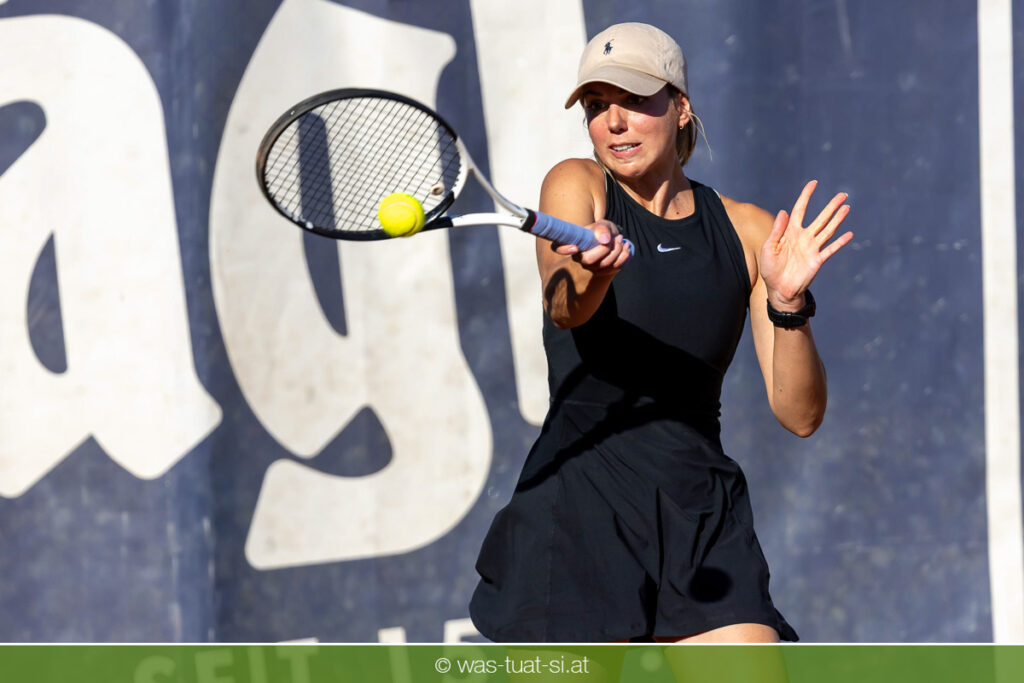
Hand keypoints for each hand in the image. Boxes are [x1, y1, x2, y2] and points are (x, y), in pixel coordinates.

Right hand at [554, 219, 630, 275]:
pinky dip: (625, 256)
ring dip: (618, 250)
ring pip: (604, 264)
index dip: (564, 249)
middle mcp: (579, 258)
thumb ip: (601, 229)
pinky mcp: (603, 272)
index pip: (558, 248)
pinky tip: (626, 247)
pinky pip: (615, 268)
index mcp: (572, 244)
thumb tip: (604, 239)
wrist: (611, 240)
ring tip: (621, 239)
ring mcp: (590, 268)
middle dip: (606, 249)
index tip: (575, 247)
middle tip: (617, 237)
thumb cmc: (602, 231)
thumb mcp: (602, 225)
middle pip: (589, 260)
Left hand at [760, 180, 853, 309]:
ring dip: (838, 219)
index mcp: (790, 232)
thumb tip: (783, 211)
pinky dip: (840, 242)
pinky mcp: (818, 260)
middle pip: (820, 218)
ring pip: (828, 230)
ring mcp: (812, 248)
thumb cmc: (771, 269)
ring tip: (847, 208)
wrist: (779, 290)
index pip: (800, 210)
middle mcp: (804, 238)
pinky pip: (831, 249)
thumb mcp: (768, 248)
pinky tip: (849, 234)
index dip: (806, 196)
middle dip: (831, 206)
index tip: (813, 183)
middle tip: (843, 194)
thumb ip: (777, 230)